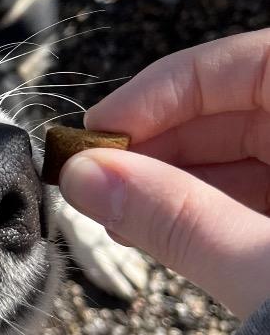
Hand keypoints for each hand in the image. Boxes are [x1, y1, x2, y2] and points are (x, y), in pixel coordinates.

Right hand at [59, 28, 269, 317]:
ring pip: (245, 154)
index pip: (251, 64)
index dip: (167, 89)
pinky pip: (260, 193)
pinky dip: (205, 208)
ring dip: (172, 181)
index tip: (100, 130)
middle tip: (95, 179)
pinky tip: (158, 228)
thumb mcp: (269, 270)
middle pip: (240, 110)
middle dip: (159, 144)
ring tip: (117, 214)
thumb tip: (82, 177)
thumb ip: (178, 221)